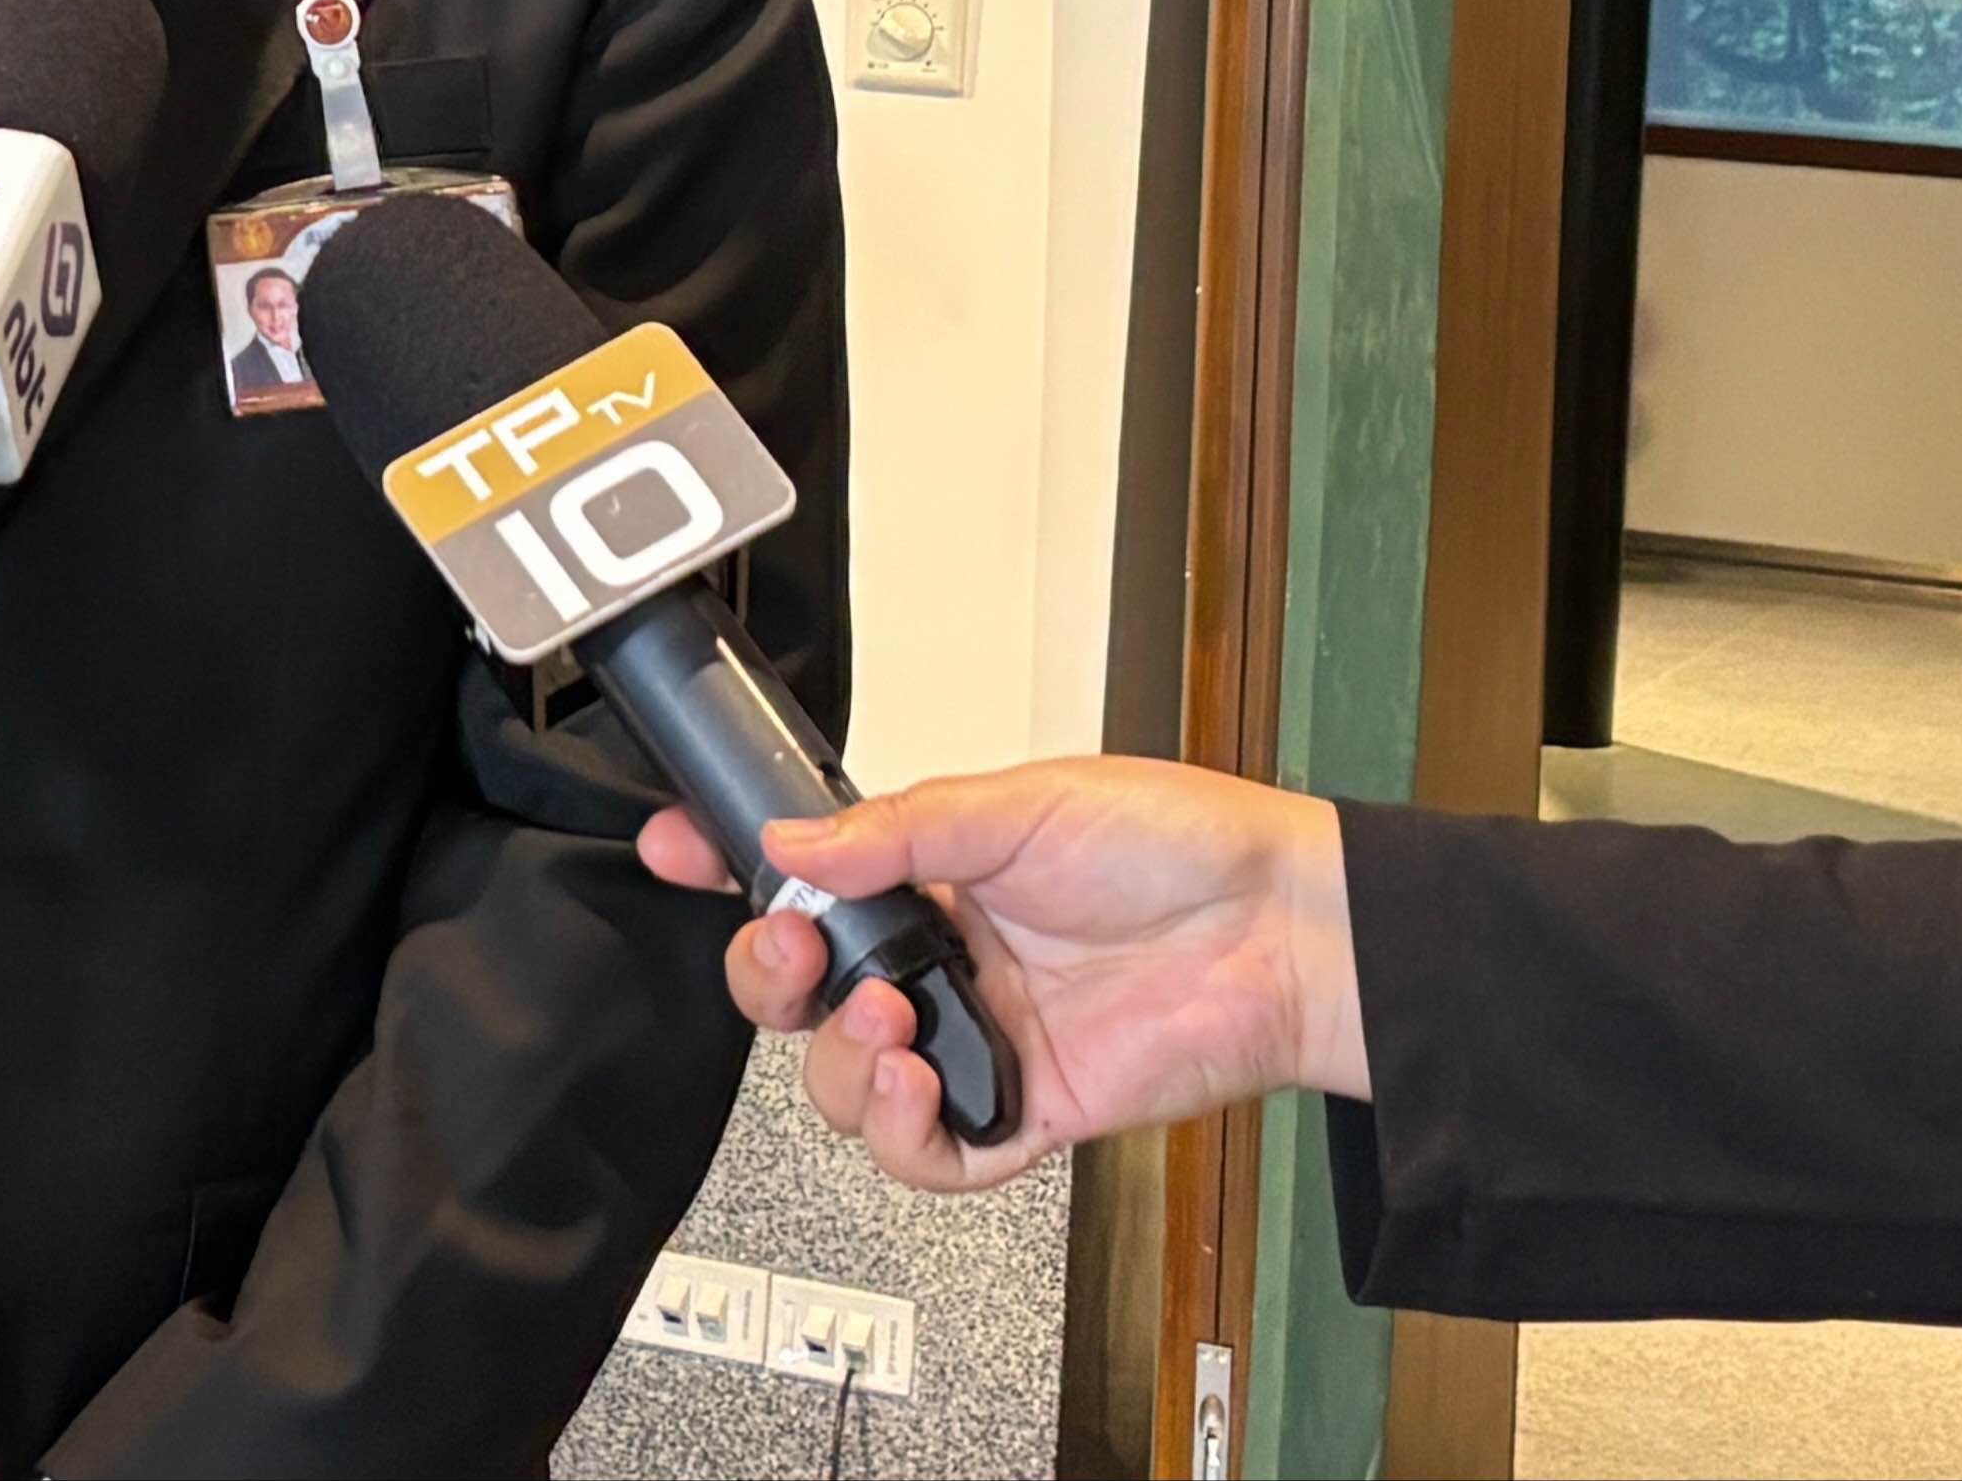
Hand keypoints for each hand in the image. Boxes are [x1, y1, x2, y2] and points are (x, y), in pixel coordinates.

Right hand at [638, 757, 1362, 1196]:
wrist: (1282, 931)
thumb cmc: (1179, 848)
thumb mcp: (1024, 803)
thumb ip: (900, 829)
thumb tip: (792, 842)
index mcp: (932, 877)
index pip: (804, 879)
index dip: (733, 869)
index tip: (679, 849)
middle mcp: (945, 963)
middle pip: (802, 998)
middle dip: (768, 977)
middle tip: (789, 951)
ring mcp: (979, 1042)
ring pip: (849, 1084)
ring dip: (843, 1059)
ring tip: (890, 1018)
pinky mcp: (1024, 1113)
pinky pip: (932, 1158)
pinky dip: (902, 1135)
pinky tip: (914, 1087)